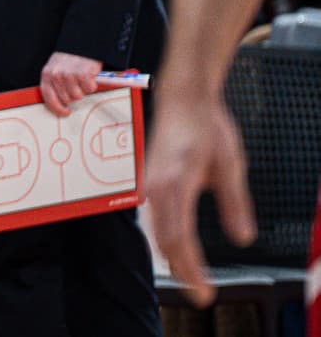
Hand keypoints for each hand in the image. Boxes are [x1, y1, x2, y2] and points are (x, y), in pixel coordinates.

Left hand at [40, 51, 101, 115]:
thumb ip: (54, 82)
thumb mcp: (56, 67)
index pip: (48, 98)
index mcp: (47, 74)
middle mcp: (56, 75)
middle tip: (77, 85)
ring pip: (78, 96)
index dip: (57, 108)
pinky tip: (89, 75)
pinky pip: (89, 89)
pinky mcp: (83, 74)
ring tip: (82, 78)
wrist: (82, 41)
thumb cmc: (70, 57)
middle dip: (73, 95)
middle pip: (66, 99)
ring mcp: (69, 75)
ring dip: (83, 89)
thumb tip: (59, 103)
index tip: (64, 112)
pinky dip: (92, 84)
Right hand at [146, 92, 254, 306]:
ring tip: (191, 277)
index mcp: (176, 182)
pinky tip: (176, 248)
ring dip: (174, 257)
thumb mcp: (230, 164)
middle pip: (165, 240)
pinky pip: (155, 219)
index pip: (180, 238)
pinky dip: (166, 240)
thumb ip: (235, 202)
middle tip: (201, 294)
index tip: (206, 292)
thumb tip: (243, 238)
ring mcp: (150, 184)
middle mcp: (157, 187)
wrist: (182, 98)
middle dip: (183, 271)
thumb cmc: (206, 126)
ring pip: (158, 231)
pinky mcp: (151, 182)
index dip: (192, 269)